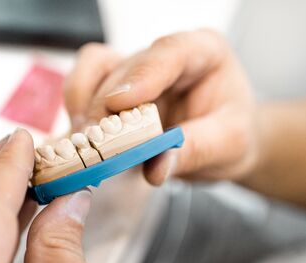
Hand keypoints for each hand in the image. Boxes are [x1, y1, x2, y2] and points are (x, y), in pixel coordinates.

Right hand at [65, 29, 257, 183]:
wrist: (219, 145)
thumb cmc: (230, 135)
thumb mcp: (229, 145)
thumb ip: (196, 151)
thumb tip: (155, 167)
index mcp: (203, 53)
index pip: (170, 52)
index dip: (142, 75)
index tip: (120, 103)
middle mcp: (163, 57)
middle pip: (124, 69)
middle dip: (105, 108)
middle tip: (97, 144)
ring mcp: (135, 71)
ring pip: (95, 69)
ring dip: (83, 105)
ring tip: (85, 141)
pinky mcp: (114, 89)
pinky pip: (84, 85)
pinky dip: (75, 110)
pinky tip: (80, 137)